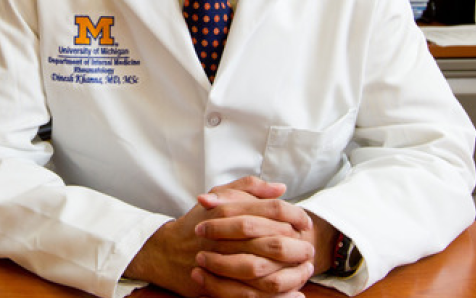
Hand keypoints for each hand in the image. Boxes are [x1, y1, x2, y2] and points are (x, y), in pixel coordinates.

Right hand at [124, 177, 315, 297]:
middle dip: (297, 247)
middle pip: (272, 241)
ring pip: (265, 270)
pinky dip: (277, 296)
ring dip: (291, 272)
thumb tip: (281, 188)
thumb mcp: (220, 196)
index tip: (306, 223)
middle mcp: (226, 236)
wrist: (165, 251)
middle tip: (309, 249)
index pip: (272, 210)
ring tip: (304, 270)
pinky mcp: (219, 285)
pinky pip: (254, 294)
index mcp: (229, 210)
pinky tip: (293, 293)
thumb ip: (250, 188)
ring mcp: (222, 262)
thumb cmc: (199, 221)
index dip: (295, 216)